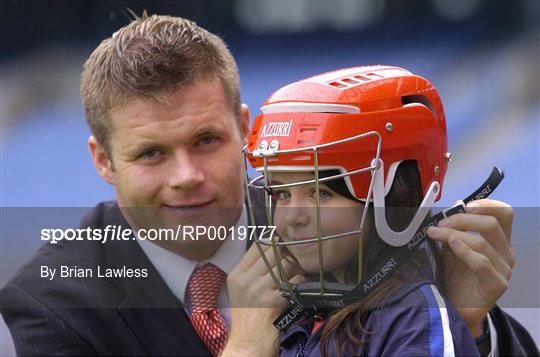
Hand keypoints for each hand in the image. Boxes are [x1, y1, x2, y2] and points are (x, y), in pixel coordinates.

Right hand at [221, 243, 299, 356]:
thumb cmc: (246, 318)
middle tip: (293, 260)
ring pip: (285, 264)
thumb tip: (269, 249)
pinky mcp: (273, 301)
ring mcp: (259, 290)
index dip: (272, 243)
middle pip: (272, 252)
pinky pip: (294, 281)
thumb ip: (250, 271)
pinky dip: (301, 282)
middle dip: (286, 254)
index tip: (281, 246)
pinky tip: (299, 288)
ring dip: (295, 268)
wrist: (247, 345)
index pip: (257, 246)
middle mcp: (245, 280)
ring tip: (296, 274)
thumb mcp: (239, 291)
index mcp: (236, 275)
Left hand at [427, 199, 514, 337]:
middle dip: (462, 219)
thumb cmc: (454, 277)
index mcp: (499, 241)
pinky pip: (481, 262)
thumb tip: (451, 207)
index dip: (487, 204)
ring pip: (482, 242)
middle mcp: (506, 253)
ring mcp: (504, 270)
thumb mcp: (451, 248)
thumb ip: (454, 230)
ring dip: (453, 234)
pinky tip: (450, 244)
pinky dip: (463, 250)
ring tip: (434, 234)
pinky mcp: (497, 284)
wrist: (453, 307)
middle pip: (491, 224)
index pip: (504, 214)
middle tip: (440, 223)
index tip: (463, 205)